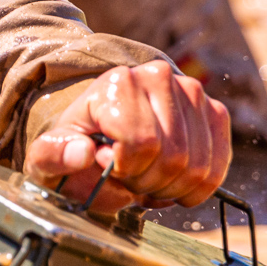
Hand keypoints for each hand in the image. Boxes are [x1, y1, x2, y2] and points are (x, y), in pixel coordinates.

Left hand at [24, 60, 230, 212]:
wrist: (102, 127)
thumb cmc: (77, 144)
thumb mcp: (49, 154)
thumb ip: (54, 155)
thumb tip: (81, 153)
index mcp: (117, 83)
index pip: (142, 143)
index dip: (127, 171)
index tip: (112, 169)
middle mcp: (159, 77)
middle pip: (173, 157)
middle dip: (149, 183)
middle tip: (130, 179)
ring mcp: (192, 91)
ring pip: (198, 166)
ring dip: (171, 188)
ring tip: (147, 180)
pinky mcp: (214, 111)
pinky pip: (217, 167)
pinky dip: (195, 187)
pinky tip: (171, 182)